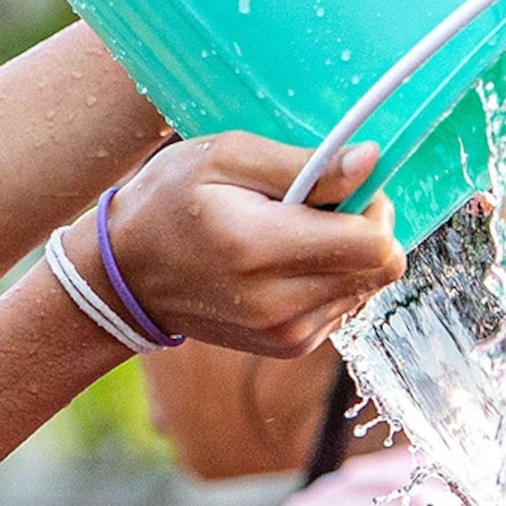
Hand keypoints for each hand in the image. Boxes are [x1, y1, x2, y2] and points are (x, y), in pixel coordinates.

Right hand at [64, 135, 404, 356]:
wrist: (126, 276)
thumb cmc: (170, 200)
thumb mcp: (227, 157)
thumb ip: (306, 164)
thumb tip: (370, 162)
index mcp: (261, 250)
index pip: (375, 246)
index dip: (374, 208)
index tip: (342, 187)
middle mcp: (279, 305)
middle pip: (380, 271)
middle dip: (366, 230)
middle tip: (319, 206)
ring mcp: (286, 335)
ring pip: (366, 289)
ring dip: (346, 256)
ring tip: (292, 235)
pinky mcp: (289, 347)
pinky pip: (344, 306)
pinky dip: (329, 279)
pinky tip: (286, 262)